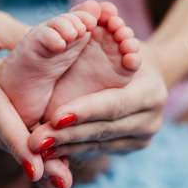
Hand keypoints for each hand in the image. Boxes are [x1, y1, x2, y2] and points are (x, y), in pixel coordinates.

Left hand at [28, 43, 166, 159]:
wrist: (142, 72)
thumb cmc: (116, 50)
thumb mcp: (109, 43)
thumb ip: (95, 45)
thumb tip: (76, 34)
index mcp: (150, 90)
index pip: (114, 104)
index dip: (84, 111)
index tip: (54, 117)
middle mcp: (151, 118)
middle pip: (105, 130)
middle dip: (68, 136)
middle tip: (36, 141)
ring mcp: (144, 137)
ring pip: (100, 145)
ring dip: (66, 148)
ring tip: (37, 150)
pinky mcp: (133, 146)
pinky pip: (99, 151)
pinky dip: (73, 152)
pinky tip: (51, 152)